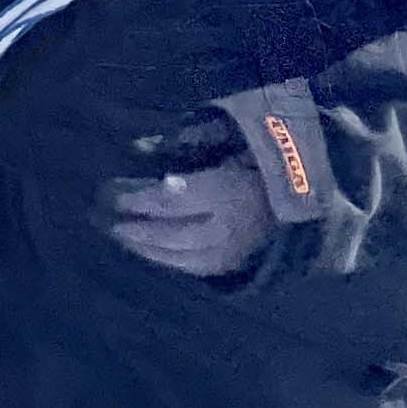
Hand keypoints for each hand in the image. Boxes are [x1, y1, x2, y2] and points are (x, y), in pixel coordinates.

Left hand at [103, 154, 273, 282]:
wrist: (308, 196)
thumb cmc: (263, 158)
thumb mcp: (229, 139)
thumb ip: (186, 142)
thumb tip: (139, 147)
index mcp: (226, 193)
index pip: (168, 200)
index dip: (134, 198)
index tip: (106, 191)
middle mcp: (226, 229)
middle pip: (167, 232)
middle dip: (130, 225)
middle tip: (97, 215)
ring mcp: (231, 253)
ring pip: (176, 256)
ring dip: (141, 246)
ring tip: (114, 233)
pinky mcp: (234, 266)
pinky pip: (191, 268)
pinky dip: (164, 259)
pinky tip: (144, 249)